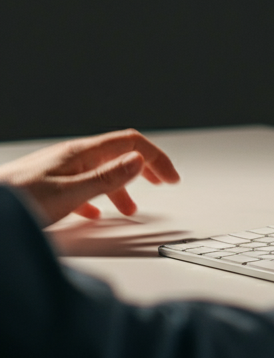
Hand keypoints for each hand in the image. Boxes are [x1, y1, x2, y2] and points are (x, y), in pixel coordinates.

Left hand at [0, 128, 179, 225]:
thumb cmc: (17, 202)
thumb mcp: (68, 193)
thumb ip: (106, 178)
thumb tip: (139, 161)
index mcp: (81, 152)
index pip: (131, 142)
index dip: (156, 157)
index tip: (171, 177)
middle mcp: (73, 157)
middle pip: (120, 154)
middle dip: (146, 169)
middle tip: (164, 184)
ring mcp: (62, 170)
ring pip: (103, 172)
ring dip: (123, 188)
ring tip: (130, 210)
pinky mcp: (50, 187)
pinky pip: (84, 186)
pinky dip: (99, 198)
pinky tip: (95, 214)